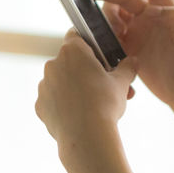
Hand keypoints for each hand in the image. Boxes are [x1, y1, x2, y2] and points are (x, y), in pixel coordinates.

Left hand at [36, 28, 136, 143]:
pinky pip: (55, 99)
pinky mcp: (40, 105)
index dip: (91, 44)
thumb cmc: (105, 103)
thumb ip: (128, 67)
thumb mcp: (123, 82)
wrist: (87, 137)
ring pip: (63, 80)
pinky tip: (82, 114)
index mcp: (72, 51)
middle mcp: (53, 64)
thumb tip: (133, 61)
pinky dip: (66, 103)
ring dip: (77, 86)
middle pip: (72, 61)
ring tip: (98, 103)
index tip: (102, 55)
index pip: (78, 35)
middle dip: (89, 70)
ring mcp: (44, 85)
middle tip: (108, 84)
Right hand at [85, 0, 173, 106]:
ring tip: (115, 38)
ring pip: (111, 15)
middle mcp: (147, 15)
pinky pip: (107, 36)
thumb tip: (160, 8)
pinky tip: (108, 52)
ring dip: (105, 21)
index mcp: (164, 7)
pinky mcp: (125, 47)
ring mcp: (135, 31)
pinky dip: (103, 39)